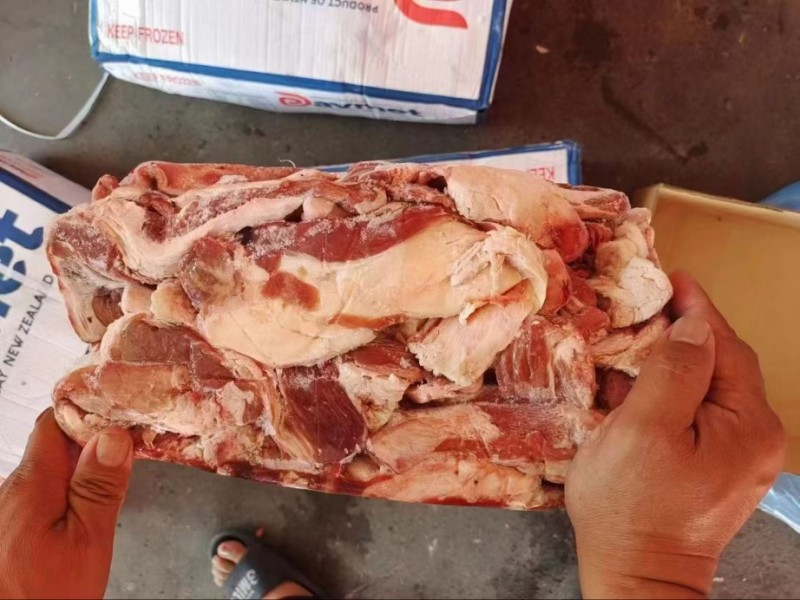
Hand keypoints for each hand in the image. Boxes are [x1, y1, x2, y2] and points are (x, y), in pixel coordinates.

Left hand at [0, 409, 132, 598]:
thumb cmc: (43, 596)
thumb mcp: (87, 541)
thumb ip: (99, 487)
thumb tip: (113, 437)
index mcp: (32, 484)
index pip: (56, 421)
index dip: (91, 414)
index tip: (123, 420)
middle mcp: (10, 491)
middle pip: (53, 448)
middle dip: (90, 447)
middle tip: (129, 456)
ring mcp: (6, 511)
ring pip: (48, 475)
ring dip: (78, 475)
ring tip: (110, 486)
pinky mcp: (7, 531)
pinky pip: (38, 498)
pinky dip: (64, 497)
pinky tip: (83, 514)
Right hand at [566, 271, 784, 598]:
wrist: (636, 578)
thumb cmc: (631, 506)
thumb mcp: (644, 430)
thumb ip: (673, 371)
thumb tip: (692, 323)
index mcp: (748, 424)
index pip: (725, 347)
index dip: (698, 309)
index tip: (673, 277)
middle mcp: (757, 438)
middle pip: (724, 365)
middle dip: (688, 330)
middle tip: (650, 303)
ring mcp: (740, 456)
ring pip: (711, 387)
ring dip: (678, 359)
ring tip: (643, 335)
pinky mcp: (719, 469)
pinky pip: (701, 413)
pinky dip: (675, 390)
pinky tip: (645, 382)